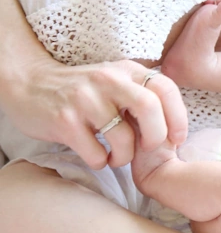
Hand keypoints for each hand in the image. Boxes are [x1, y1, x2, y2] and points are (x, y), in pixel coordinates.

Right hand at [3, 58, 186, 168]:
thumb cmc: (84, 92)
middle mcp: (108, 80)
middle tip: (148, 149)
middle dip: (156, 137)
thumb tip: (175, 129)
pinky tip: (97, 157)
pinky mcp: (64, 120)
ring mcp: (84, 99)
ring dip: (125, 157)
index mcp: (127, 70)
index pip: (166, 88)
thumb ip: (143, 97)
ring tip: (117, 157)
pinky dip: (101, 162)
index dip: (178, 117)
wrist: (30, 86)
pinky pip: (96, 153)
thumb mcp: (117, 82)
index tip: (177, 138)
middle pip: (149, 109)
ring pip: (123, 138)